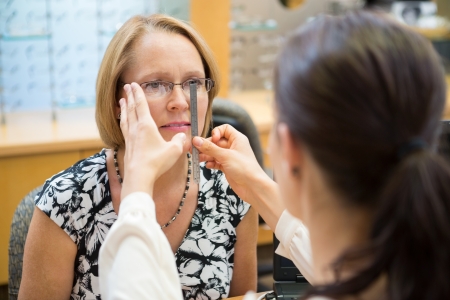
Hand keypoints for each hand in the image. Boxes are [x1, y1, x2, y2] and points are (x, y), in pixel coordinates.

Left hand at [119, 82, 185, 198]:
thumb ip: (179, 141)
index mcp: (146, 126)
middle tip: (126, 87)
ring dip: (124, 108)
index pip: (141, 105)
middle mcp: (136, 129)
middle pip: (131, 109)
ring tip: (121, 101)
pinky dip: (123, 121)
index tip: (134, 84)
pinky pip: (123, 128)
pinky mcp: (127, 146)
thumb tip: (183, 136)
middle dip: (129, 96)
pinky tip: (123, 122)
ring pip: (125, 118)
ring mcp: (129, 138)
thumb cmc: (157, 162)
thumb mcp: (174, 150)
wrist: (139, 176)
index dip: (138, 94)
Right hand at [192, 124, 268, 202]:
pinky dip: (211, 163)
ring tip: (198, 159)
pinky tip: (208, 166)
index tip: (211, 140)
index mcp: (237, 139)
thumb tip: (196, 140)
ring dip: (206, 155)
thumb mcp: (225, 155)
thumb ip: (210, 148)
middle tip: (195, 150)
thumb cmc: (245, 168)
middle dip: (206, 146)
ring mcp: (230, 157)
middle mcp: (234, 147)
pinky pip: (216, 162)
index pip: (224, 129)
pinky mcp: (228, 167)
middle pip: (216, 142)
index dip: (216, 133)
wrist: (252, 186)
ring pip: (215, 153)